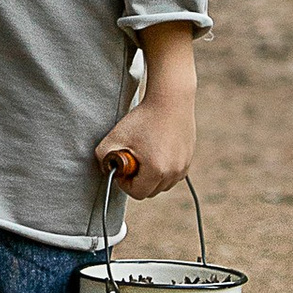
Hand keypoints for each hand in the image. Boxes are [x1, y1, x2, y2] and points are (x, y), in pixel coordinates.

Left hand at [95, 38, 196, 200]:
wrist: (170, 99)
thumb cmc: (142, 117)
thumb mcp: (115, 136)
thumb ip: (103, 157)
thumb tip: (107, 170)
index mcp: (156, 170)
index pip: (137, 193)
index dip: (125, 183)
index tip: (123, 166)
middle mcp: (174, 172)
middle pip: (150, 191)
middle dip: (138, 180)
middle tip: (132, 158)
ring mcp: (184, 167)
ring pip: (163, 184)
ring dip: (151, 176)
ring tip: (145, 153)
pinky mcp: (189, 159)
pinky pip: (173, 174)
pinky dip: (163, 168)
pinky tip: (157, 149)